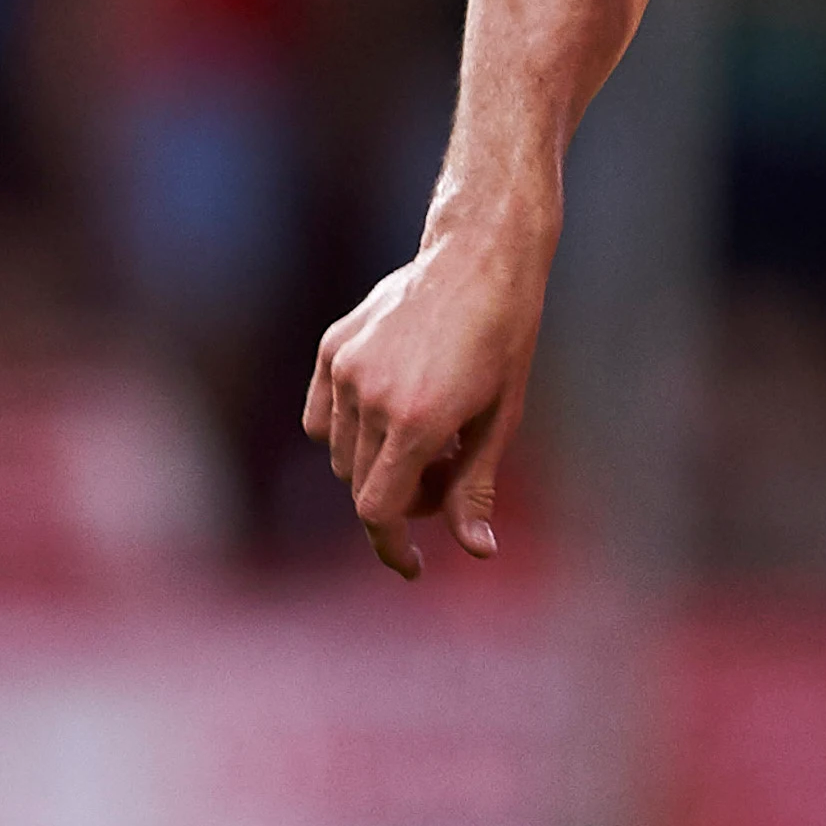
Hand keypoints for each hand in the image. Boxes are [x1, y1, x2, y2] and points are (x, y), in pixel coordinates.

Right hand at [302, 230, 548, 579]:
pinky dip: (349, 431)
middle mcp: (370, 398)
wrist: (478, 260)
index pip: (378, 511)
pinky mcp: (331, 349)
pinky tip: (392, 411)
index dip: (392, 545)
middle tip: (451, 471)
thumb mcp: (502, 419)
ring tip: (434, 433)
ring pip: (341, 455)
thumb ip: (477, 489)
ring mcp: (344, 371)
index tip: (412, 565)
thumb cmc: (504, 340)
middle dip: (404, 499)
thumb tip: (478, 553)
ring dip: (379, 464)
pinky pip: (321, 418)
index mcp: (417, 422)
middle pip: (363, 486)